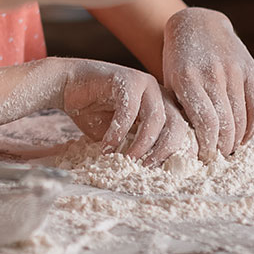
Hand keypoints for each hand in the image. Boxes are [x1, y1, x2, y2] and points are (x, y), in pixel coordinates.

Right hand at [54, 59, 190, 163]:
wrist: (67, 86)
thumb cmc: (95, 113)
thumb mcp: (124, 136)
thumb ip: (142, 146)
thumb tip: (158, 173)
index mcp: (166, 108)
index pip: (186, 132)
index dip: (183, 153)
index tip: (172, 175)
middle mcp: (161, 94)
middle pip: (178, 126)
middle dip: (164, 152)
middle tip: (148, 169)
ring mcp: (146, 84)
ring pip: (156, 119)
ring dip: (142, 144)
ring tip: (128, 161)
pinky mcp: (127, 78)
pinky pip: (129, 110)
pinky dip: (118, 132)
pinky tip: (107, 146)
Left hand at [161, 7, 253, 161]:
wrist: (197, 24)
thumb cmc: (178, 60)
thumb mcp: (171, 81)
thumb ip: (180, 108)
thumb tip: (190, 145)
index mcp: (187, 79)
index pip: (206, 123)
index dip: (209, 146)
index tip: (205, 158)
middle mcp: (212, 74)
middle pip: (226, 124)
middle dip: (223, 147)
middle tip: (218, 158)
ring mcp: (233, 71)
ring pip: (242, 118)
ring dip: (237, 140)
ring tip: (230, 150)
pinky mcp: (250, 69)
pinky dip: (253, 127)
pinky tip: (245, 137)